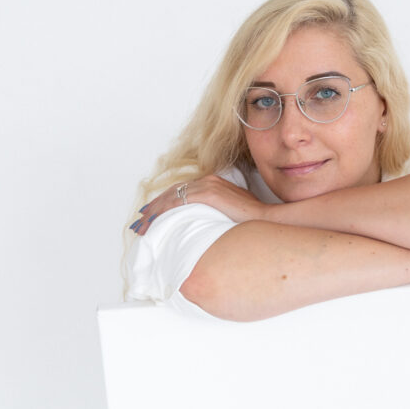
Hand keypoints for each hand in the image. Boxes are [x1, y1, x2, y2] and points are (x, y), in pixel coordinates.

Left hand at [130, 175, 269, 235]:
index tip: (154, 213)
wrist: (267, 220)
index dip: (166, 202)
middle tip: (141, 220)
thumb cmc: (254, 221)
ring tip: (143, 224)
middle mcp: (209, 181)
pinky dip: (163, 211)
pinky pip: (178, 202)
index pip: (183, 191)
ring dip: (155, 211)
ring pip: (172, 197)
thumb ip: (217, 214)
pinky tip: (154, 221)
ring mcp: (208, 186)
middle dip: (155, 207)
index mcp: (214, 184)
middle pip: (174, 192)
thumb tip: (207, 227)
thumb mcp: (233, 213)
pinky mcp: (209, 194)